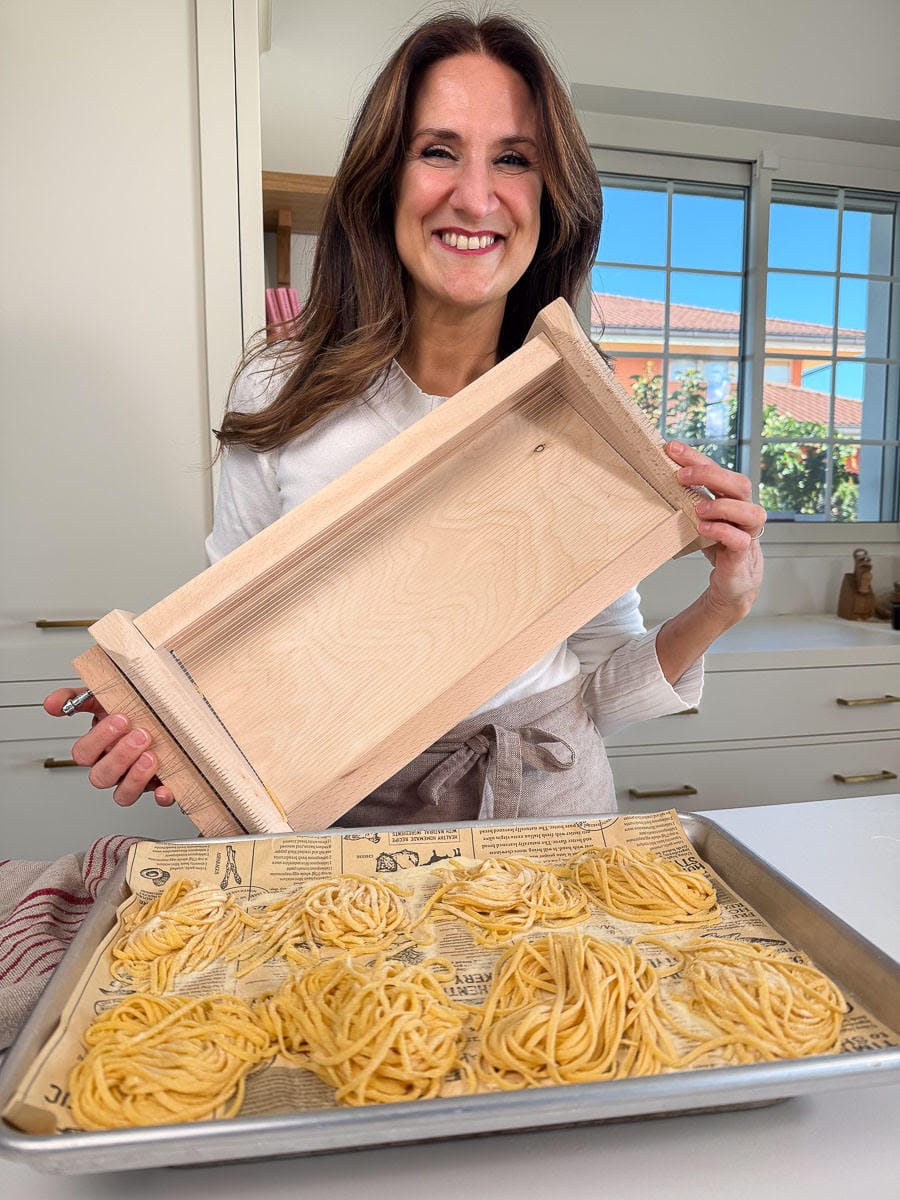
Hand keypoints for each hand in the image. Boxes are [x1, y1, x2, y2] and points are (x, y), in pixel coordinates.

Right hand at [43, 688, 174, 807]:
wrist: (166, 714)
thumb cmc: (131, 710)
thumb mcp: (103, 698)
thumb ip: (75, 698)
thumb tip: (52, 703)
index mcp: (97, 750)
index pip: (84, 754)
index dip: (99, 739)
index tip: (120, 719)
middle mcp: (113, 768)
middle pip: (101, 776)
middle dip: (120, 756)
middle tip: (140, 735)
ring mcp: (134, 781)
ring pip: (123, 795)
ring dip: (136, 777)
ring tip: (151, 756)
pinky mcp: (159, 787)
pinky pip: (158, 801)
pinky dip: (162, 796)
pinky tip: (166, 788)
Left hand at [665, 441, 765, 625]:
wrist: (732, 579)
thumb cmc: (715, 542)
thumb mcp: (696, 517)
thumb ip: (684, 500)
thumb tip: (652, 478)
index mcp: (730, 497)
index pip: (717, 469)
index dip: (696, 457)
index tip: (671, 448)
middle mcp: (743, 510)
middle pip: (740, 483)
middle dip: (710, 475)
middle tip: (682, 476)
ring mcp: (747, 532)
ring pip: (751, 511)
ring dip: (722, 506)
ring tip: (697, 509)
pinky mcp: (743, 553)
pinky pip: (740, 540)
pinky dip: (722, 532)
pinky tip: (704, 528)